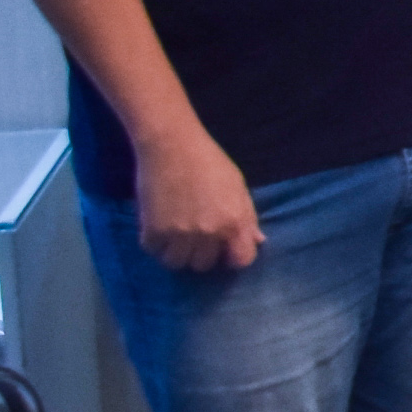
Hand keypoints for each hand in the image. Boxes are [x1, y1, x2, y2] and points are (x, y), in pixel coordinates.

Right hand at [129, 119, 262, 270]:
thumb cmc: (209, 162)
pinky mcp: (153, 231)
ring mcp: (179, 234)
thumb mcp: (238, 187)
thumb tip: (258, 241)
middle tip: (195, 236)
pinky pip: (154, 252)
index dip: (234, 257)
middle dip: (202, 254)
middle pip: (205, 265)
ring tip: (176, 235)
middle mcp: (209, 233)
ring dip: (177, 253)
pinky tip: (159, 227)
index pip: (242, 260)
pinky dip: (156, 244)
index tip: (225, 249)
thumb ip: (247, 217)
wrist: (171, 146)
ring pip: (177, 263)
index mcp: (235, 222)